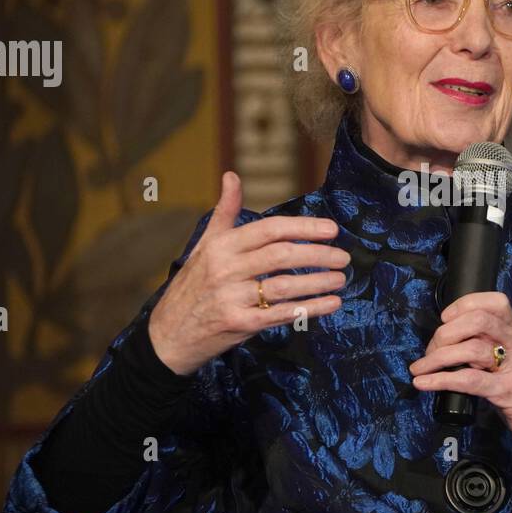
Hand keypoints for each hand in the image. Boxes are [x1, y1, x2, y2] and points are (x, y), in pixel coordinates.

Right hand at [148, 171, 349, 374]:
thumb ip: (224, 212)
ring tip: (341, 279)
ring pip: (285, 285)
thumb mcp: (204, 246)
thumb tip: (231, 176)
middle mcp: (225, 269)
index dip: (303, 228)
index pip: (269, 230)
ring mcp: (232, 297)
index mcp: (221, 246)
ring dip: (318, 282)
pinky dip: (311, 308)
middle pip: (281, 256)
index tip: (331, 230)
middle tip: (343, 256)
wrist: (168, 336)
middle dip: (318, 254)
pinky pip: (282, 314)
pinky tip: (331, 304)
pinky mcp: (239, 324)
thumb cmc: (191, 287)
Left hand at [408, 291, 511, 472]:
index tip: (445, 319)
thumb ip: (493, 353)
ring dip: (437, 357)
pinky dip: (441, 380)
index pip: (496, 302)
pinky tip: (425, 383)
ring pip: (472, 348)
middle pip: (480, 319)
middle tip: (431, 350)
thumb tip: (454, 346)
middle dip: (446, 332)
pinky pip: (470, 380)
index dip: (465, 304)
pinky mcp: (508, 393)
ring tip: (421, 368)